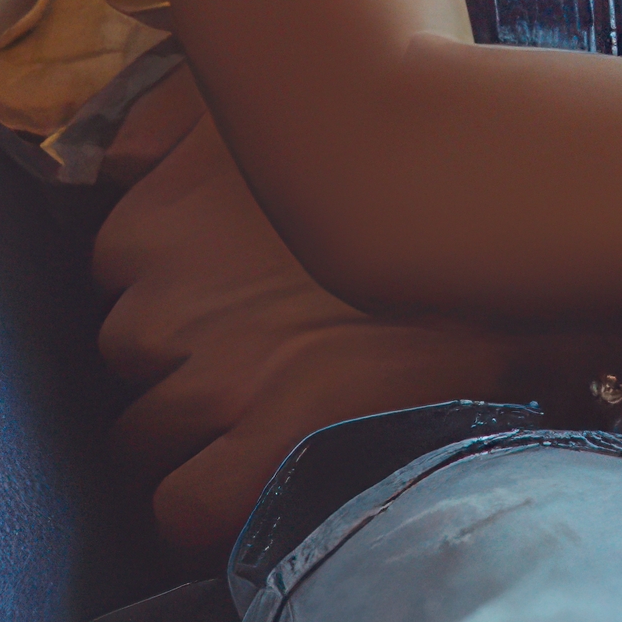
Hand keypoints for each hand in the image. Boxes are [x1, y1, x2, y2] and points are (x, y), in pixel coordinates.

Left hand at [92, 69, 528, 551]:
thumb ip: (167, 123)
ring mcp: (210, 382)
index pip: (119, 270)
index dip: (173, 289)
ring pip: (141, 437)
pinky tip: (248, 489)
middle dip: (178, 361)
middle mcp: (166, 300)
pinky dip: (201, 510)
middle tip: (255, 355)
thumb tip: (117, 167)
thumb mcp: (257, 110)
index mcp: (159, 218)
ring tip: (260, 422)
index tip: (225, 295)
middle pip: (128, 355)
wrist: (504, 236)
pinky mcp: (258, 454)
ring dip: (189, 437)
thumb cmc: (394, 162)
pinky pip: (179, 509)